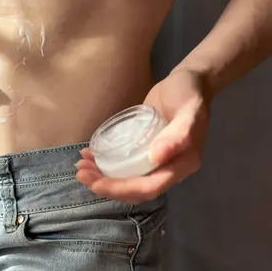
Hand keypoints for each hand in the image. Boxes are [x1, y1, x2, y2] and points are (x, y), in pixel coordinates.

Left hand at [76, 69, 210, 203]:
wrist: (188, 80)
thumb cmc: (190, 93)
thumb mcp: (190, 110)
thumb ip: (179, 134)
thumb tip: (156, 158)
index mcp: (182, 165)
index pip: (149, 188)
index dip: (122, 190)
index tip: (96, 184)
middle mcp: (169, 167)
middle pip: (135, 188)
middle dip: (107, 185)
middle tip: (81, 173)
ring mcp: (156, 159)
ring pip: (127, 178)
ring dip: (103, 176)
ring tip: (81, 164)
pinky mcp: (144, 148)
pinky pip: (125, 162)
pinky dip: (106, 162)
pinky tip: (89, 154)